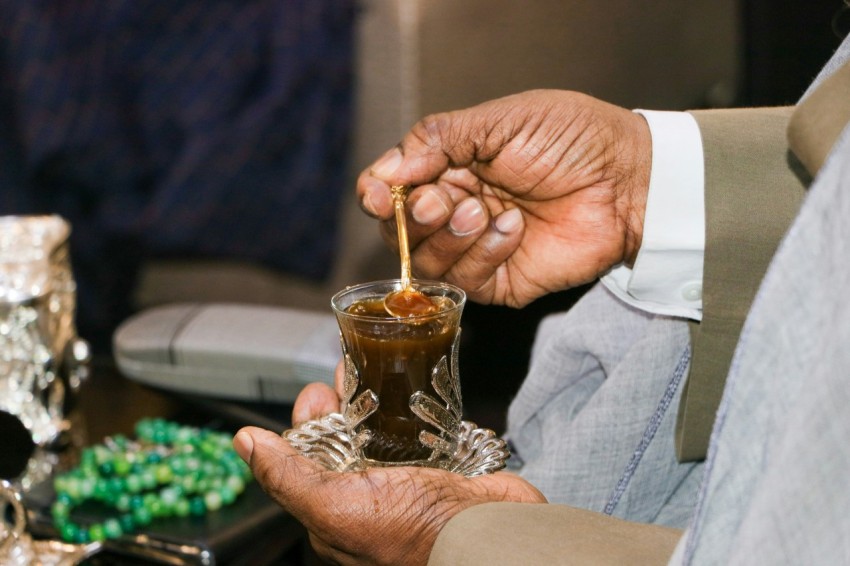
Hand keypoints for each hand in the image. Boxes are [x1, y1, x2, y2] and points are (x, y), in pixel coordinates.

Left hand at [234, 378, 545, 565]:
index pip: (309, 457)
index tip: (318, 395)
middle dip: (344, 399)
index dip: (309, 421)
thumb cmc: (417, 535)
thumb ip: (289, 475)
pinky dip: (418, 402)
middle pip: (347, 435)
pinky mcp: (445, 462)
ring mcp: (410, 477)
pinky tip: (417, 382)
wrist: (493, 536)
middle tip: (349, 372)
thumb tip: (245, 442)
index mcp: (338, 510)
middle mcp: (372, 495)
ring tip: (380, 365)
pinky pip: (424, 424)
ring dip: (380, 393)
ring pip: (384, 426)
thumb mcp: (335, 506)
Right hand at [357, 89, 650, 307]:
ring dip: (449, 236)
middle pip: (399, 230)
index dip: (377, 195)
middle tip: (439, 202)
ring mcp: (476, 249)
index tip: (378, 196)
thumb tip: (388, 169)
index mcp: (450, 168)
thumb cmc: (571, 140)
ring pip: (427, 261)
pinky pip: (466, 282)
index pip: (391, 189)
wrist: (627, 179)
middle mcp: (456, 210)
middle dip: (413, 218)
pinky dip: (484, 255)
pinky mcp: (500, 281)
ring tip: (484, 211)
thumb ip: (438, 138)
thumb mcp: (500, 121)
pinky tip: (514, 228)